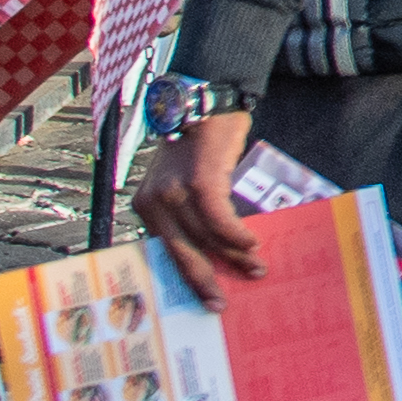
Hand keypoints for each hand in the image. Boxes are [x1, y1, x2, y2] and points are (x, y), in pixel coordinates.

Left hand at [130, 112, 264, 298]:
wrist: (204, 98)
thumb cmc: (197, 140)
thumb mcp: (179, 178)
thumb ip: (186, 209)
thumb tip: (211, 245)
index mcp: (146, 206)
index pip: (165, 250)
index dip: (186, 275)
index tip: (202, 295)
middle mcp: (155, 201)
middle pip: (180, 252)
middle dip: (203, 280)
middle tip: (220, 303)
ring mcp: (176, 190)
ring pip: (206, 236)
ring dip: (234, 255)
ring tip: (255, 267)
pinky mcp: (200, 179)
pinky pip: (219, 218)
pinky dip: (236, 234)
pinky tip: (252, 242)